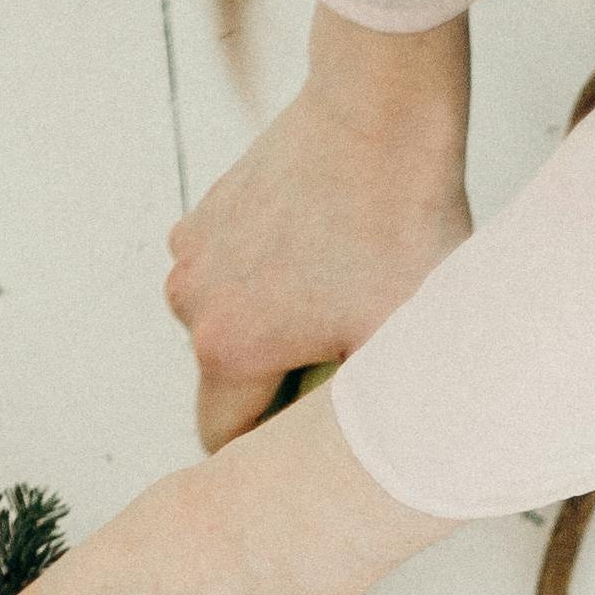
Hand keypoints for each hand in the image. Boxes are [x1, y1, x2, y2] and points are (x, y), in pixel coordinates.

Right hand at [165, 5, 472, 449]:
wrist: (381, 113)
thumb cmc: (403, 228)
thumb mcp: (404, 347)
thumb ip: (375, 423)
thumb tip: (382, 482)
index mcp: (227, 348)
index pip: (228, 444)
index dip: (279, 451)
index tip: (328, 436)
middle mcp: (190, 300)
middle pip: (232, 385)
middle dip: (285, 386)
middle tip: (356, 357)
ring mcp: (192, 251)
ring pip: (233, 328)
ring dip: (278, 332)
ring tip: (346, 300)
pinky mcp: (208, 212)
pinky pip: (235, 277)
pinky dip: (273, 281)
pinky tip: (329, 257)